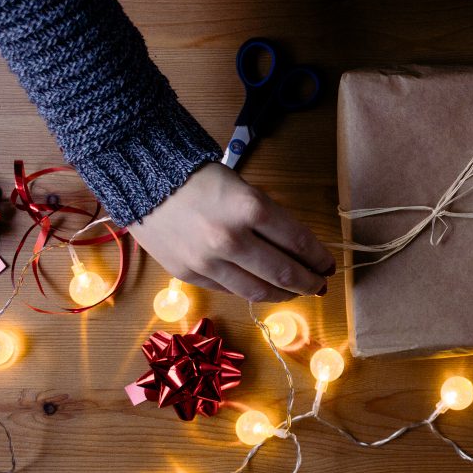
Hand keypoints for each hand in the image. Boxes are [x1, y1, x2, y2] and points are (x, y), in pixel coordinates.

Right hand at [127, 162, 334, 302]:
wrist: (143, 179)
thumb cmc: (200, 178)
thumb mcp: (245, 189)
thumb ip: (269, 220)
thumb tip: (297, 252)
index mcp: (251, 209)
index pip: (299, 243)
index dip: (319, 258)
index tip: (328, 265)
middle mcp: (231, 238)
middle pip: (283, 273)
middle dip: (308, 282)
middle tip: (320, 285)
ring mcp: (208, 261)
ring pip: (258, 290)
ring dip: (284, 294)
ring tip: (296, 292)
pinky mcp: (189, 274)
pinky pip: (230, 290)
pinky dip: (251, 291)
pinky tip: (263, 288)